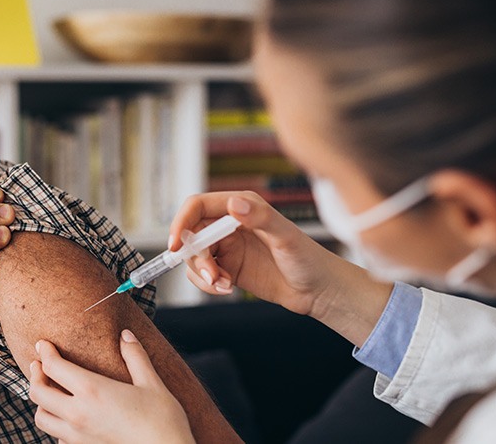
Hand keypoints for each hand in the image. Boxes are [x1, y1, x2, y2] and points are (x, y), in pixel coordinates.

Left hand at [29, 331, 193, 443]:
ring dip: (41, 403)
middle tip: (39, 365)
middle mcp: (78, 414)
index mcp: (92, 390)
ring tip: (50, 392)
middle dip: (35, 375)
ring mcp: (77, 436)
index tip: (43, 344)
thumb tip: (126, 335)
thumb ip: (135, 357)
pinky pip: (57, 437)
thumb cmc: (163, 421)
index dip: (45, 352)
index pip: (53, 367)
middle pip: (38, 392)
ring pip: (41, 419)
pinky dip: (57, 425)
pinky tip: (69, 418)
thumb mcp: (152, 384)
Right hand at [169, 191, 391, 344]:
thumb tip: (233, 204)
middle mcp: (229, 224)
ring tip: (223, 285)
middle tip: (211, 275)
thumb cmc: (309, 259)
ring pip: (193, 257)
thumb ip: (260, 218)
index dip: (181, 222)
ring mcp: (227, 247)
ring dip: (201, 273)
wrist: (319, 291)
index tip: (175, 245)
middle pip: (191, 234)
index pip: (198, 206)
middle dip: (194, 256)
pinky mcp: (227, 268)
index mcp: (241, 207)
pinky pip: (202, 274)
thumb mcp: (286, 237)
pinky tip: (227, 289)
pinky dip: (208, 284)